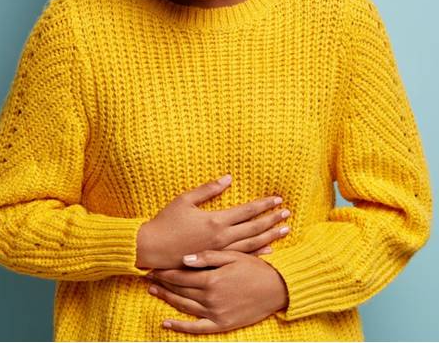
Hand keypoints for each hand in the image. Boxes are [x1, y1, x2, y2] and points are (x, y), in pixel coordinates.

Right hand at [136, 174, 290, 268]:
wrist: (151, 249)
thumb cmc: (165, 222)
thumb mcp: (185, 200)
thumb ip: (208, 189)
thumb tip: (228, 178)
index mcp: (215, 220)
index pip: (247, 211)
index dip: (263, 204)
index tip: (277, 199)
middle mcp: (221, 237)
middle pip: (254, 228)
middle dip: (272, 220)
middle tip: (287, 214)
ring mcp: (219, 252)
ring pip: (251, 243)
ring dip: (270, 236)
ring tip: (284, 230)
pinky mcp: (214, 261)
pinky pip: (240, 257)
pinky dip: (257, 252)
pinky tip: (269, 249)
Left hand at [144, 249, 289, 333]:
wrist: (277, 289)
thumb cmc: (256, 268)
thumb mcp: (234, 256)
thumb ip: (208, 257)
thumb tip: (185, 259)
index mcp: (212, 279)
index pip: (181, 275)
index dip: (166, 271)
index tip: (153, 267)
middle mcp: (210, 298)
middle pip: (180, 290)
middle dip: (163, 283)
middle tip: (149, 277)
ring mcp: (215, 313)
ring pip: (184, 306)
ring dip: (167, 299)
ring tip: (154, 292)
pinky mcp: (221, 324)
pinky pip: (196, 328)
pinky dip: (179, 326)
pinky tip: (166, 323)